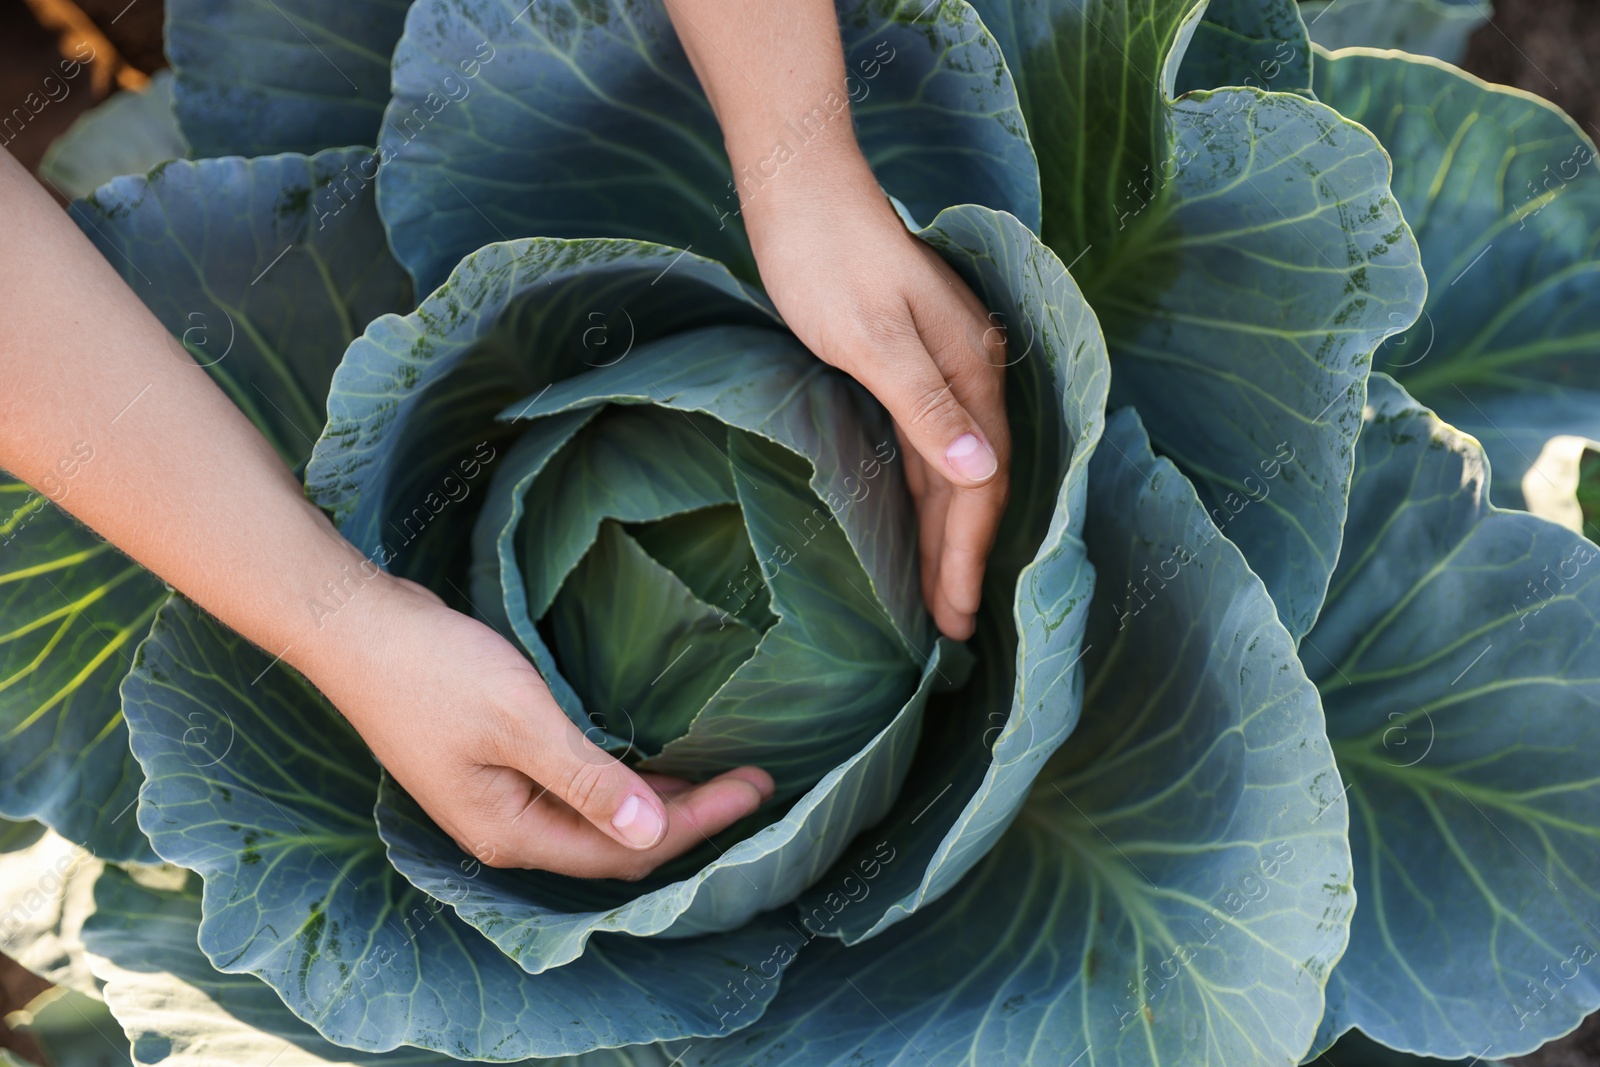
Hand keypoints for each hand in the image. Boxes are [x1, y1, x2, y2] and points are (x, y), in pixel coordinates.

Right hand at [296, 572, 773, 878]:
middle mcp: (506, 829)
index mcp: (511, 832)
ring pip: (595, 817)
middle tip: (753, 785)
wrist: (354, 627)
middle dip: (687, 818)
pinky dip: (619, 779)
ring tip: (718, 777)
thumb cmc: (433, 670)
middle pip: (614, 844)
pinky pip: (573, 789)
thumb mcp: (521, 723)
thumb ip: (589, 781)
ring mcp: (497, 799)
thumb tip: (654, 832)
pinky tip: (651, 760)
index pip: (626, 850)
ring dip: (656, 800)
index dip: (697, 824)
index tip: (756, 789)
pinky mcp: (493, 765)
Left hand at [741, 148, 1009, 640]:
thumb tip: (982, 476)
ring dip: (943, 537)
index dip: (968, 554)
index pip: (979, 484)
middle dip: (961, 561)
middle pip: (972, 486)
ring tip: (936, 601)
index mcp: (970, 369)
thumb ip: (926, 406)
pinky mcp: (903, 368)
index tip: (955, 617)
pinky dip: (922, 499)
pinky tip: (912, 529)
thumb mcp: (874, 336)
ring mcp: (938, 370)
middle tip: (951, 634)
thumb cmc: (828, 259)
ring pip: (948, 473)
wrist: (799, 187)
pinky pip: (923, 451)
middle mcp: (966, 373)